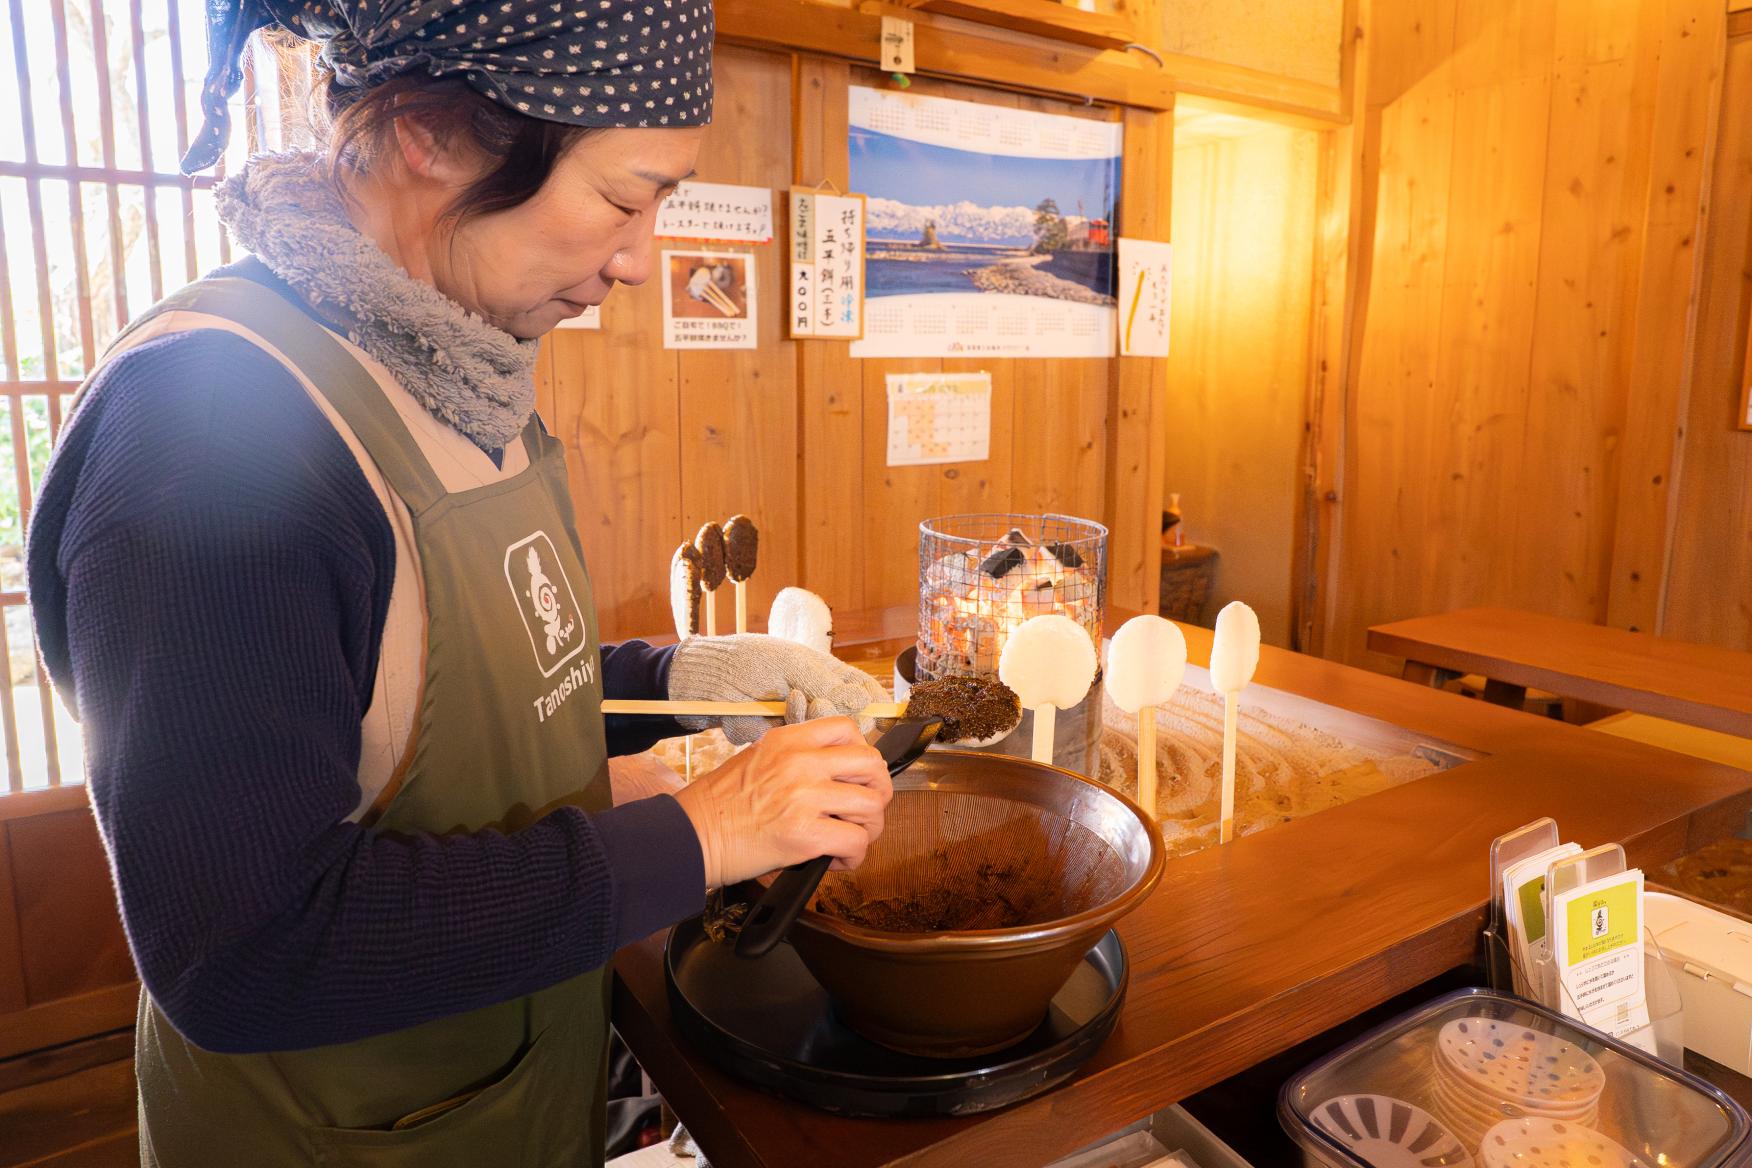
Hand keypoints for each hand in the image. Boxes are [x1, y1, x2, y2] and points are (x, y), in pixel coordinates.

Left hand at [668, 633, 886, 743]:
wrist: (709, 681)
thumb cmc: (749, 661)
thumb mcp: (791, 664)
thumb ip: (828, 683)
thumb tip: (863, 699)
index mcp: (825, 675)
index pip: (862, 692)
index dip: (873, 705)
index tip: (880, 715)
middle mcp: (817, 698)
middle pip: (848, 720)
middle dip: (835, 712)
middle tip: (816, 700)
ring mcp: (800, 719)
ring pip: (824, 736)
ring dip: (809, 718)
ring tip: (791, 699)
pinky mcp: (783, 737)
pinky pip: (797, 741)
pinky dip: (787, 727)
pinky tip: (773, 710)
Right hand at [671, 718, 892, 887]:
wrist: (690, 837)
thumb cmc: (717, 805)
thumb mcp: (756, 759)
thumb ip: (795, 758)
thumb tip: (835, 772)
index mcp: (787, 741)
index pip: (848, 729)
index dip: (862, 754)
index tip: (856, 775)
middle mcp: (800, 762)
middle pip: (871, 765)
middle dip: (877, 791)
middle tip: (864, 810)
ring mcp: (803, 797)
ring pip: (872, 805)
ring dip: (869, 828)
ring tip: (849, 838)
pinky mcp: (805, 834)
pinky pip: (857, 841)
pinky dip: (855, 856)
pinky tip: (836, 860)